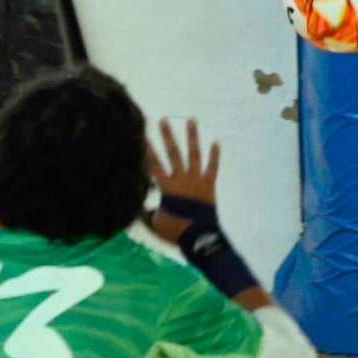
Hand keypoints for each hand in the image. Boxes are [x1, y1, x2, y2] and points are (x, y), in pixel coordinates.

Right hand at [145, 118, 220, 244]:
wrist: (199, 237)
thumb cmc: (175, 231)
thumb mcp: (155, 221)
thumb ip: (149, 210)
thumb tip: (142, 207)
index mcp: (166, 187)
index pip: (153, 164)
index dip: (146, 149)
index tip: (141, 134)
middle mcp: (181, 179)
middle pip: (172, 153)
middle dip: (167, 136)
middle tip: (163, 120)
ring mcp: (197, 180)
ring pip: (194, 154)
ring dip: (192, 137)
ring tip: (192, 120)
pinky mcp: (209, 185)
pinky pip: (213, 167)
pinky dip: (215, 155)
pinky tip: (216, 142)